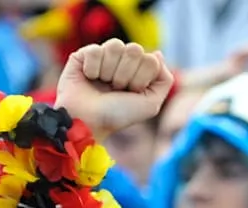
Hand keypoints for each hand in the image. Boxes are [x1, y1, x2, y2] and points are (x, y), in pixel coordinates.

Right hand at [55, 39, 174, 141]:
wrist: (89, 121)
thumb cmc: (119, 115)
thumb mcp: (151, 104)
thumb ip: (164, 80)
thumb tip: (157, 54)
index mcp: (139, 69)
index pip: (150, 60)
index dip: (142, 79)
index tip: (131, 93)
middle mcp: (122, 60)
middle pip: (135, 49)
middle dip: (126, 75)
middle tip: (116, 89)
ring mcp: (104, 55)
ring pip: (115, 45)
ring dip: (109, 71)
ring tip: (103, 84)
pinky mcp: (83, 54)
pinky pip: (95, 50)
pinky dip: (92, 69)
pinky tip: (89, 78)